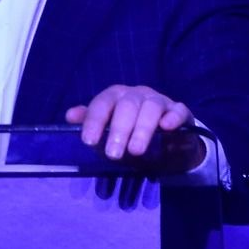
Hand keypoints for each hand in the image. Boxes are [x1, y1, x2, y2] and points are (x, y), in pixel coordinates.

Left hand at [66, 84, 204, 174]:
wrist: (166, 144)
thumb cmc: (130, 135)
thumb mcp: (107, 133)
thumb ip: (89, 124)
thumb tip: (69, 116)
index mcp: (116, 96)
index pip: (102, 103)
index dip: (94, 121)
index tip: (88, 141)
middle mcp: (137, 94)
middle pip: (127, 106)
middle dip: (119, 130)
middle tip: (113, 154)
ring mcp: (159, 100)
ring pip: (151, 108)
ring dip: (142, 129)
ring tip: (136, 151)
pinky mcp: (179, 111)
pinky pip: (177, 110)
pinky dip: (173, 117)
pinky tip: (167, 127)